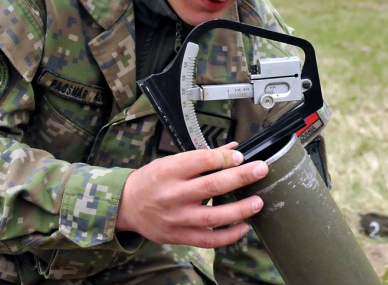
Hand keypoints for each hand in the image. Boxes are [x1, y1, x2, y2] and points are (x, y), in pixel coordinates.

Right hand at [116, 142, 268, 247]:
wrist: (126, 206)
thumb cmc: (151, 180)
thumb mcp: (171, 162)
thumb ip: (203, 157)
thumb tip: (233, 148)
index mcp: (169, 170)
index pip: (202, 161)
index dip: (225, 158)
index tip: (242, 157)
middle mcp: (172, 194)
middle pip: (212, 186)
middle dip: (241, 177)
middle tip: (261, 170)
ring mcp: (176, 218)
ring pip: (214, 216)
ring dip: (240, 209)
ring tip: (258, 202)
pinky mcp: (178, 236)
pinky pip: (208, 239)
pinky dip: (229, 235)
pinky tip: (243, 227)